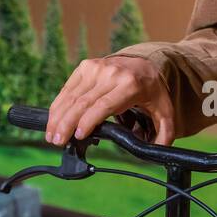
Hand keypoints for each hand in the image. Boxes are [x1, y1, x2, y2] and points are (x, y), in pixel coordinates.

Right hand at [45, 55, 175, 146]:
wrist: (145, 63)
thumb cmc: (152, 91)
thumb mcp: (165, 112)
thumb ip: (165, 135)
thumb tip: (157, 152)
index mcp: (130, 85)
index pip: (104, 105)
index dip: (88, 121)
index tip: (78, 136)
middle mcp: (111, 74)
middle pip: (83, 102)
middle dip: (67, 124)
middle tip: (57, 142)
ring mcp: (96, 68)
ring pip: (71, 96)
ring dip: (58, 117)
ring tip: (51, 135)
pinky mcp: (86, 67)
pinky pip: (68, 89)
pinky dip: (58, 105)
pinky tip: (53, 120)